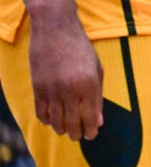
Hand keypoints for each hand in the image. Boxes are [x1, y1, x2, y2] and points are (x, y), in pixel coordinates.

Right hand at [29, 18, 102, 140]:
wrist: (56, 31)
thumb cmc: (81, 48)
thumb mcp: (97, 68)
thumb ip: (97, 95)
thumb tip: (97, 120)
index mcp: (89, 85)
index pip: (90, 117)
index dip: (91, 130)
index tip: (92, 135)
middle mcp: (71, 91)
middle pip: (73, 123)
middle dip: (77, 134)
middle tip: (79, 136)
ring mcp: (52, 90)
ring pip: (56, 121)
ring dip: (62, 129)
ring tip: (66, 130)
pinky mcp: (37, 88)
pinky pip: (41, 112)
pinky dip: (46, 120)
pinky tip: (52, 121)